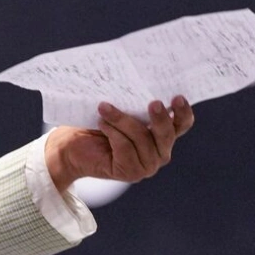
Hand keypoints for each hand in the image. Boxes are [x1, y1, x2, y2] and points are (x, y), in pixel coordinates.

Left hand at [45, 95, 194, 191]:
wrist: (70, 147)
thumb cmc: (97, 124)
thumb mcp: (121, 110)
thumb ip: (135, 103)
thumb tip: (139, 82)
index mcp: (162, 135)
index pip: (182, 124)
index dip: (183, 112)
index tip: (177, 97)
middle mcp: (159, 152)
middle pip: (166, 134)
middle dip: (160, 118)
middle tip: (153, 103)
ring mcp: (147, 165)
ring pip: (142, 139)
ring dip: (123, 121)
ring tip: (104, 108)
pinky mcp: (130, 173)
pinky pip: (126, 148)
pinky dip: (113, 133)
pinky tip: (101, 124)